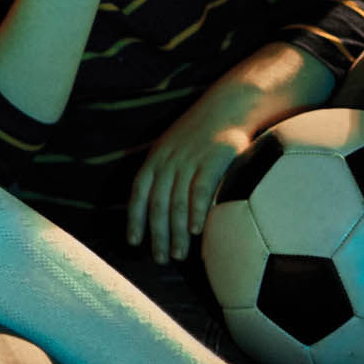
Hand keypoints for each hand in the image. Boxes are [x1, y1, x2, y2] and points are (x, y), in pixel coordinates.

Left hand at [127, 96, 255, 262]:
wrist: (230, 105)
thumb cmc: (202, 132)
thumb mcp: (174, 147)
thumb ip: (165, 172)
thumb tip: (160, 205)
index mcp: (156, 158)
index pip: (139, 193)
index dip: (135, 218)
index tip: (134, 242)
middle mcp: (169, 160)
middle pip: (158, 203)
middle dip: (157, 234)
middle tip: (161, 259)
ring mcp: (190, 159)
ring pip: (177, 201)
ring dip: (176, 231)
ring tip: (178, 255)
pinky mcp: (213, 159)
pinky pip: (201, 189)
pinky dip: (196, 210)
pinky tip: (195, 231)